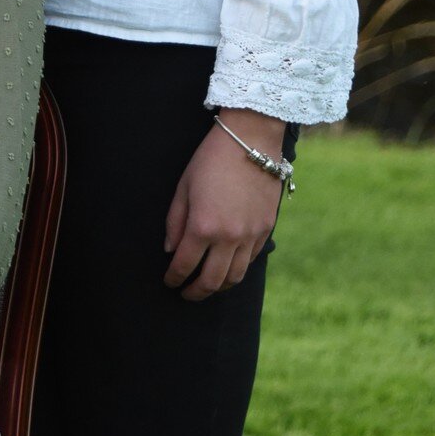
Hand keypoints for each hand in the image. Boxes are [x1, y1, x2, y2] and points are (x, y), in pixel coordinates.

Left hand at [164, 110, 286, 301]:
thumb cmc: (210, 160)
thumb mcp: (184, 187)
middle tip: (186, 294)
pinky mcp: (266, 230)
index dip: (174, 278)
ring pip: (234, 277)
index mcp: (202, 226)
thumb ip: (175, 222)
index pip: (184, 265)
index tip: (169, 282)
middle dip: (195, 292)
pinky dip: (237, 270)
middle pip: (211, 280)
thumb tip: (170, 249)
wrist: (250, 141)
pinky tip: (227, 268)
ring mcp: (250, 236)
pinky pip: (250, 261)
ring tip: (207, 286)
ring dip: (218, 287)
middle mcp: (228, 238)